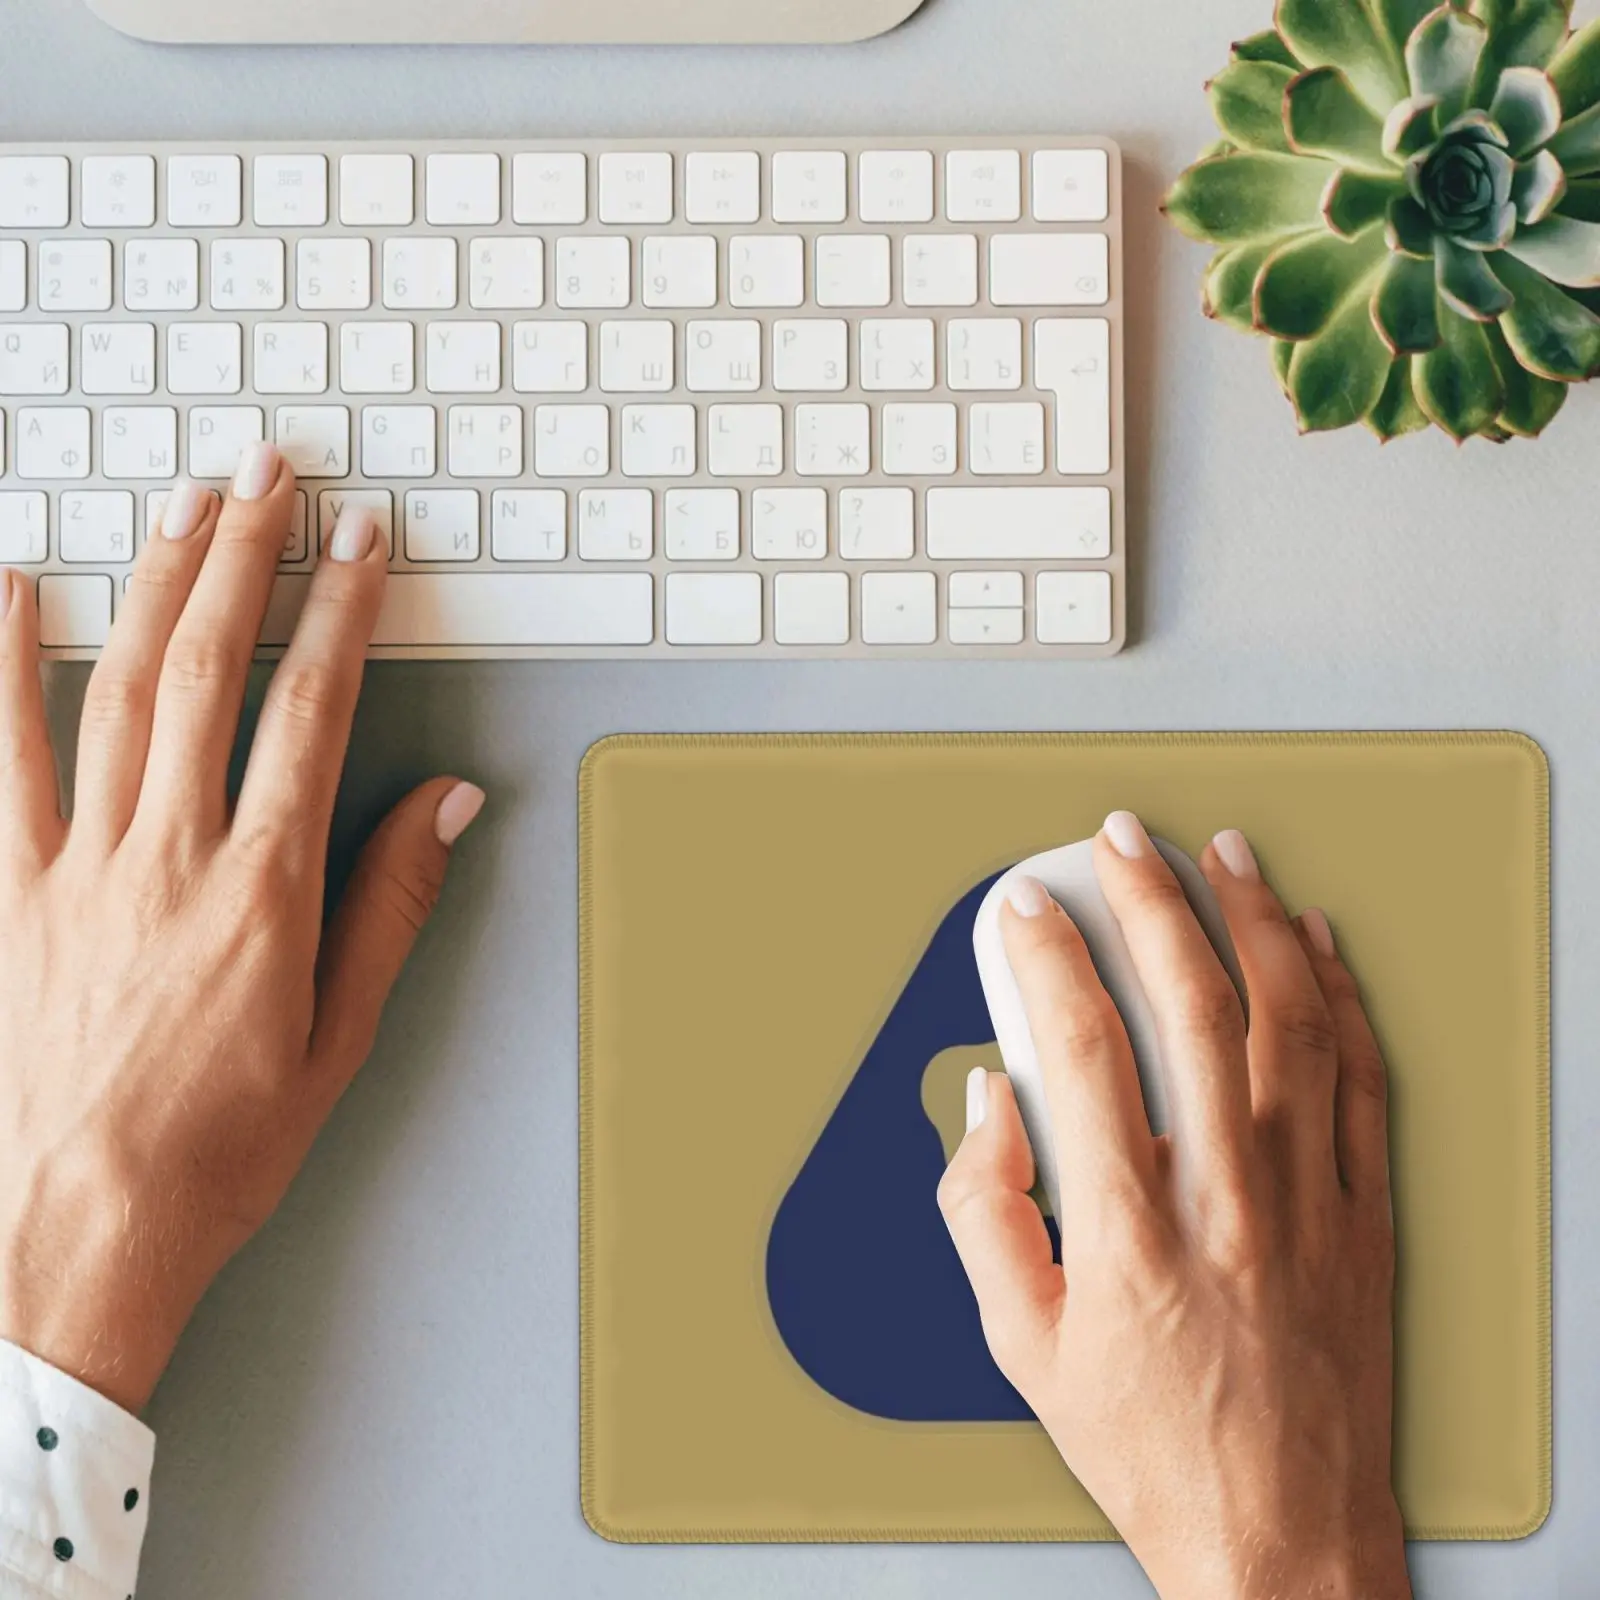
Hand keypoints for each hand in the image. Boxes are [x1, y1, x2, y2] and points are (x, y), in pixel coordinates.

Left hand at [0, 444, 482, 1413]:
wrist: (78, 1231)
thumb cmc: (218, 1145)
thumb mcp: (341, 1034)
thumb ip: (392, 901)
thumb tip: (446, 804)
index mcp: (263, 891)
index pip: (314, 712)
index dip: (344, 613)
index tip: (363, 542)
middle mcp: (169, 858)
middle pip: (210, 672)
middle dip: (246, 558)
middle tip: (270, 474)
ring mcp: (78, 867)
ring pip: (117, 692)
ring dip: (155, 586)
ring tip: (185, 507)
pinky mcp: (9, 892)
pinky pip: (0, 760)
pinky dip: (0, 667)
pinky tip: (12, 594)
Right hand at [939, 811, 1406, 1599]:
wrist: (1286, 1540)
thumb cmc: (1152, 1447)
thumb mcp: (1023, 1348)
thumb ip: (985, 1214)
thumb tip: (990, 1104)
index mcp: (1130, 1232)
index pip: (1082, 1048)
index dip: (1046, 956)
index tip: (1024, 906)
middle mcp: (1228, 1200)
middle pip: (1192, 1006)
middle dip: (1149, 899)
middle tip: (1120, 839)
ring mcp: (1310, 1202)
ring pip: (1292, 1021)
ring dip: (1253, 919)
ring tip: (1221, 853)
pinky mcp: (1366, 1215)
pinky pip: (1362, 1077)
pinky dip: (1342, 994)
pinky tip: (1314, 942)